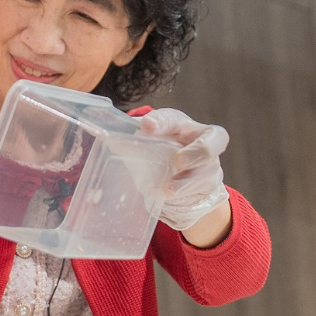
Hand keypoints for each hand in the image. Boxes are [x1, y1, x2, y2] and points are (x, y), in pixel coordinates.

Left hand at [139, 109, 230, 230]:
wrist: (181, 173)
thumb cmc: (160, 148)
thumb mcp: (147, 139)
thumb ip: (129, 137)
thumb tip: (100, 134)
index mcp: (180, 124)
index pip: (173, 118)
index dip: (162, 121)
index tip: (146, 125)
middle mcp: (201, 139)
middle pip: (215, 139)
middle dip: (197, 151)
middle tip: (177, 161)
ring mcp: (210, 163)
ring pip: (207, 170)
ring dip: (187, 182)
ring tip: (168, 189)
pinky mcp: (209, 184)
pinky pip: (201, 190)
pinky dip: (184, 194)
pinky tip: (170, 196)